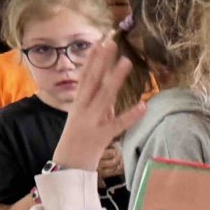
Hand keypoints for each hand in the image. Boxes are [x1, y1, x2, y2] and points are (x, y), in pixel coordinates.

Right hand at [50, 40, 145, 171]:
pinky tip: (143, 106)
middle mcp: (83, 109)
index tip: (99, 42)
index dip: (92, 59)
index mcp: (78, 104)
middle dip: (102, 61)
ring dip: (116, 79)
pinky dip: (130, 115)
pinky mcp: (101, 136)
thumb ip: (96, 103)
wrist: (67, 167)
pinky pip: (117, 124)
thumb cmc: (76, 142)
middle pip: (93, 81)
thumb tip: (107, 86)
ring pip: (105, 97)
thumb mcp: (82, 118)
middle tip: (112, 43)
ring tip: (128, 62)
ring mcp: (92, 122)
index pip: (84, 77)